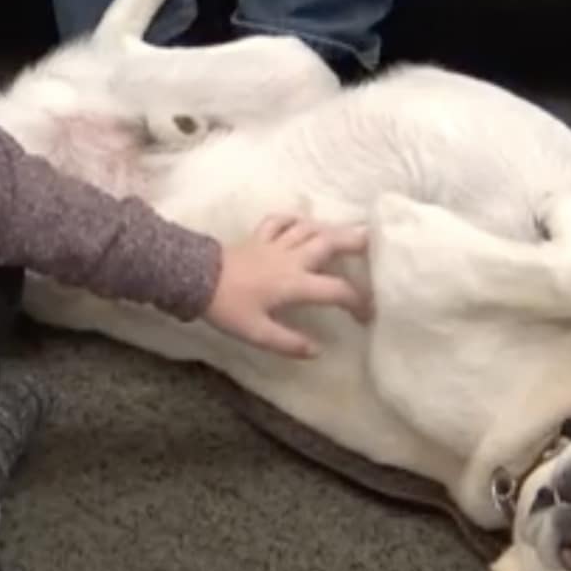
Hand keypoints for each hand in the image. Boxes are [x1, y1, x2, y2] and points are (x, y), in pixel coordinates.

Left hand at [203, 215, 369, 357]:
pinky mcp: (258, 237)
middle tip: (376, 241)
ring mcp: (274, 244)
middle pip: (330, 242)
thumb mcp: (257, 334)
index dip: (358, 302)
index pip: (337, 290)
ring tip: (346, 232)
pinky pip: (281, 221)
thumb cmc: (227, 308)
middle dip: (356, 241)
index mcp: (295, 284)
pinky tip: (301, 223)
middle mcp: (291, 259)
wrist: (194, 279)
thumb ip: (289, 343)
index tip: (366, 315)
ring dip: (330, 228)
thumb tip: (316, 351)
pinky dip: (294, 219)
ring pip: (309, 228)